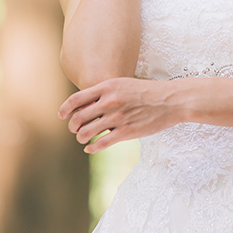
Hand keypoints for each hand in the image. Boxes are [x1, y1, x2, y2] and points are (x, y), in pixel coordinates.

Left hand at [59, 77, 182, 152]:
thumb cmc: (147, 91)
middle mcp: (110, 101)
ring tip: (82, 138)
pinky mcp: (126, 132)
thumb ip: (105, 91)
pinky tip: (90, 148)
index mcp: (107, 86)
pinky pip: (101, 143)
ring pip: (87, 132)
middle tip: (74, 129)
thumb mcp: (123, 84)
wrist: (171, 100)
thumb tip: (86, 102)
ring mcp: (117, 117)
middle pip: (78, 117)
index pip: (76, 99)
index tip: (61, 116)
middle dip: (72, 126)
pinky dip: (91, 147)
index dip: (64, 109)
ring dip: (81, 137)